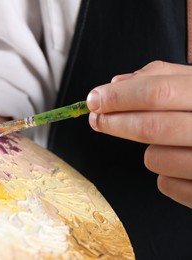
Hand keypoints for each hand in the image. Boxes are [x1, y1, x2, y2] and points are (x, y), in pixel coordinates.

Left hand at [86, 61, 191, 207]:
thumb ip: (164, 77)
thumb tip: (117, 82)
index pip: (157, 92)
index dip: (118, 96)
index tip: (94, 99)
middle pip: (150, 126)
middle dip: (114, 122)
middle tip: (96, 119)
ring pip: (155, 159)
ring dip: (150, 150)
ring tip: (168, 144)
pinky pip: (167, 185)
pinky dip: (167, 174)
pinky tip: (184, 165)